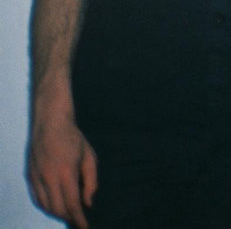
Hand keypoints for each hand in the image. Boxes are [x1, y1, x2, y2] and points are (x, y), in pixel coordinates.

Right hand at [27, 107, 96, 227]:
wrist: (50, 123)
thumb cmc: (74, 139)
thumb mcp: (89, 157)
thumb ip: (90, 181)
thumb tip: (88, 203)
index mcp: (66, 172)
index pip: (71, 203)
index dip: (78, 218)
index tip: (84, 227)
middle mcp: (48, 177)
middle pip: (57, 208)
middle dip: (68, 218)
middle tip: (78, 222)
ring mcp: (36, 177)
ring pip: (45, 205)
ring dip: (57, 213)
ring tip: (69, 215)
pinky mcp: (30, 176)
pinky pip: (37, 198)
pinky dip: (46, 206)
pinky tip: (55, 207)